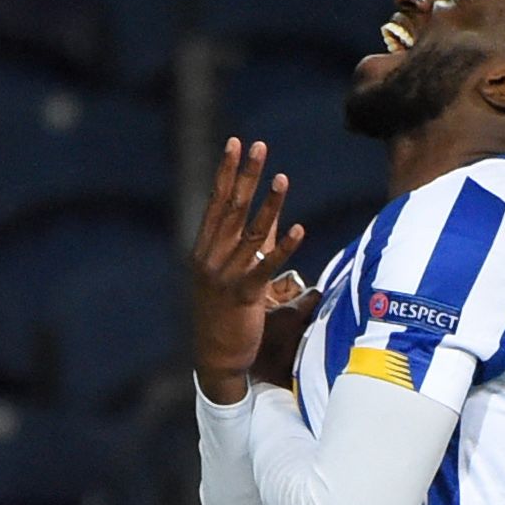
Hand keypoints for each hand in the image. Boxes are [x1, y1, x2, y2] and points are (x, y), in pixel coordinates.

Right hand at [189, 139, 306, 403]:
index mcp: (204, 250)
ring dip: (269, 204)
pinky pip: (265, 267)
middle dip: (246, 175)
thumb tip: (271, 222)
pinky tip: (299, 229)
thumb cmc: (225, 318)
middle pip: (232, 208)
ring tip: (282, 177)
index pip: (217, 202)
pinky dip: (283, 247)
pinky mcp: (243, 296)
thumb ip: (249, 249)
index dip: (227, 171)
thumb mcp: (231, 277)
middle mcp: (211, 258)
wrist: (215, 359)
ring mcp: (224, 276)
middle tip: (258, 145)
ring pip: (250, 233)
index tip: (236, 144)